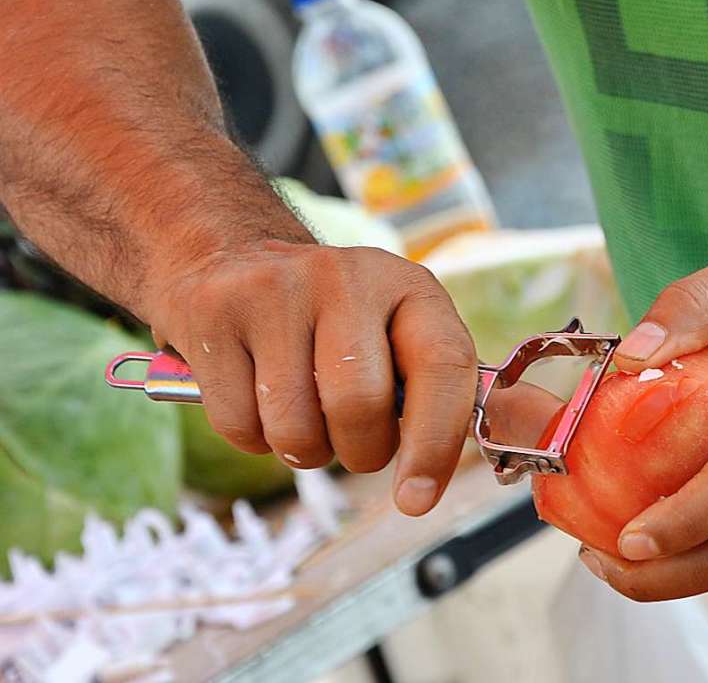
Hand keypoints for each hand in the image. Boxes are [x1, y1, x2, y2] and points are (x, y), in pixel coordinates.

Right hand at [144, 240, 477, 516]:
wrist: (229, 257)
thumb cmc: (329, 320)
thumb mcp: (390, 331)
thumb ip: (423, 391)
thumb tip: (423, 482)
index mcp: (407, 285)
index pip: (444, 364)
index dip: (436, 442)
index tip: (416, 499)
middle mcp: (345, 277)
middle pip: (359, 405)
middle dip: (359, 451)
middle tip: (353, 440)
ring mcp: (275, 291)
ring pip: (293, 428)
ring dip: (304, 450)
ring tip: (304, 413)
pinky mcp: (214, 313)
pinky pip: (239, 426)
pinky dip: (253, 438)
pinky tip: (256, 396)